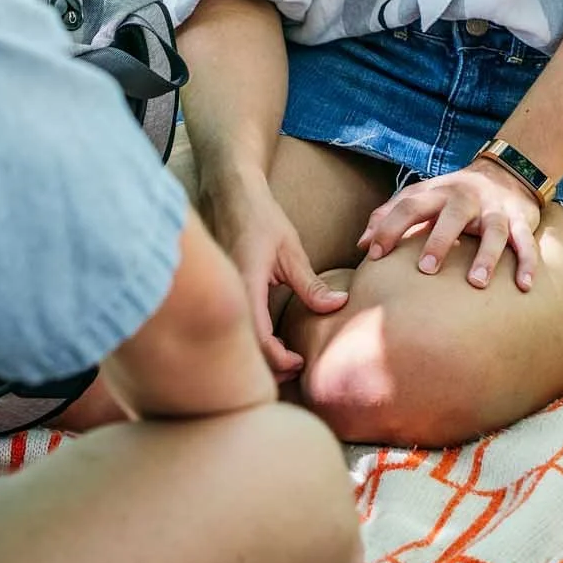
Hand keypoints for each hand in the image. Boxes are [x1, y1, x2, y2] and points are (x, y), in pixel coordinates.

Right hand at [198, 159, 347, 378]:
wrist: (231, 194)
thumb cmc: (261, 218)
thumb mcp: (291, 251)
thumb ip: (311, 285)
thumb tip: (338, 306)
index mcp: (245, 285)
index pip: (258, 337)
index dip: (279, 358)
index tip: (301, 361)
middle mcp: (229, 294)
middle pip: (244, 347)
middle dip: (269, 366)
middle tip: (298, 369)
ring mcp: (224, 294)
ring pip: (238, 340)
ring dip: (261, 356)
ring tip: (289, 360)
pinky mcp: (225, 292)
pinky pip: (236, 326)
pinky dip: (253, 341)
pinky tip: (272, 343)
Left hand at [357, 160, 544, 291]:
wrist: (507, 172)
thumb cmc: (453, 195)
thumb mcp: (423, 196)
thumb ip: (391, 215)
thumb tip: (361, 244)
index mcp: (438, 192)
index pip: (410, 205)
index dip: (390, 227)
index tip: (374, 255)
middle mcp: (467, 198)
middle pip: (453, 215)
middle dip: (440, 240)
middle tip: (426, 269)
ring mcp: (496, 210)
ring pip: (494, 230)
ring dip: (486, 256)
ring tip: (476, 282)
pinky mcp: (521, 221)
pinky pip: (526, 242)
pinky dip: (528, 263)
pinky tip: (524, 286)